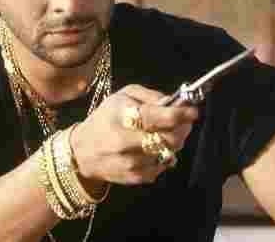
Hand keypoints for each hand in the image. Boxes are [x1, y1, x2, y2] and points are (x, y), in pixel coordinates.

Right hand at [70, 84, 199, 186]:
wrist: (82, 152)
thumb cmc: (105, 119)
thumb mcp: (121, 96)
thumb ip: (150, 96)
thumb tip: (173, 102)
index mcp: (122, 116)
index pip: (160, 117)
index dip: (181, 114)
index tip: (193, 111)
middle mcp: (126, 141)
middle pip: (170, 138)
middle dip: (182, 129)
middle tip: (182, 122)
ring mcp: (130, 162)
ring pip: (169, 153)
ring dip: (172, 143)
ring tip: (162, 135)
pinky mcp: (134, 177)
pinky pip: (162, 166)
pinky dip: (162, 157)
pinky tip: (151, 149)